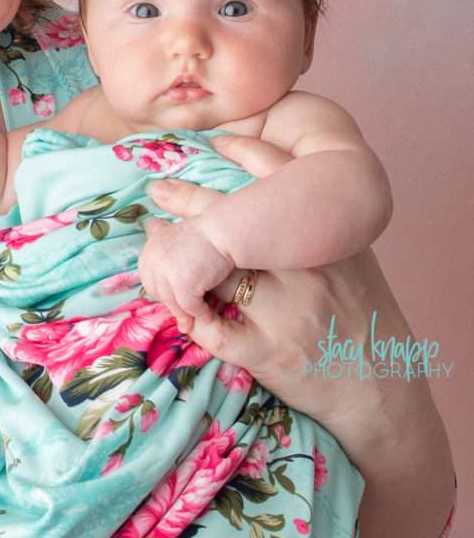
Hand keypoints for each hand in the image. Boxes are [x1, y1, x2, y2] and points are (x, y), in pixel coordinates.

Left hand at [139, 215, 232, 334]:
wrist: (224, 232)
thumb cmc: (207, 235)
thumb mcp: (178, 236)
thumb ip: (164, 244)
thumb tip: (154, 231)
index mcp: (151, 246)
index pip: (149, 277)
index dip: (163, 291)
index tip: (175, 300)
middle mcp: (152, 257)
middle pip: (158, 292)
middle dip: (171, 305)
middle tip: (184, 317)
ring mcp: (165, 270)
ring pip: (172, 302)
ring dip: (184, 314)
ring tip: (194, 323)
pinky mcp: (181, 283)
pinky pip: (189, 306)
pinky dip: (199, 313)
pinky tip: (208, 316)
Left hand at [152, 134, 454, 537]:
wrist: (382, 393)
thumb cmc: (357, 314)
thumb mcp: (347, 256)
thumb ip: (310, 221)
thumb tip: (252, 173)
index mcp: (327, 238)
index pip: (278, 179)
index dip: (239, 153)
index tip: (208, 144)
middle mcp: (306, 267)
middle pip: (229, 218)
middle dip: (184, 197)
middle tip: (159, 188)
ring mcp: (286, 309)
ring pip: (208, 267)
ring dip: (172, 253)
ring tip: (155, 240)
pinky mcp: (268, 351)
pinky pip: (209, 325)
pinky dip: (187, 311)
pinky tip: (175, 300)